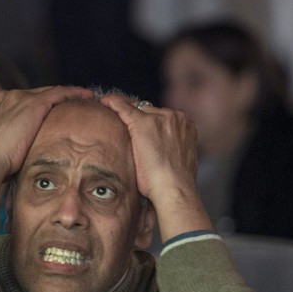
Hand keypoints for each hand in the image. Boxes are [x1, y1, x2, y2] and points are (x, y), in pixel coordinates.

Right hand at [0, 85, 94, 200]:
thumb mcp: (0, 151)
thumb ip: (10, 146)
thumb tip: (18, 161)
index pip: (23, 104)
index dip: (39, 109)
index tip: (52, 116)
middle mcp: (7, 97)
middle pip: (36, 95)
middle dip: (53, 101)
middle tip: (72, 106)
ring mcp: (20, 98)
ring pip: (49, 92)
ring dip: (67, 96)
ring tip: (84, 99)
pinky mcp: (34, 103)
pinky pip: (59, 93)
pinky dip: (74, 93)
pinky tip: (87, 96)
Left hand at [98, 95, 211, 238]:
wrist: (174, 189)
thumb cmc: (176, 184)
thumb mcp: (180, 161)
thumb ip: (173, 149)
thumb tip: (164, 155)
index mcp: (187, 125)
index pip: (163, 117)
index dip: (151, 122)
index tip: (142, 128)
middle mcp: (176, 117)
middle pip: (150, 110)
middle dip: (139, 118)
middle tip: (124, 125)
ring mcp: (159, 118)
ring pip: (138, 109)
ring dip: (127, 114)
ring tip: (111, 112)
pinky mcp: (142, 123)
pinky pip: (124, 107)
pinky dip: (113, 103)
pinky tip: (105, 102)